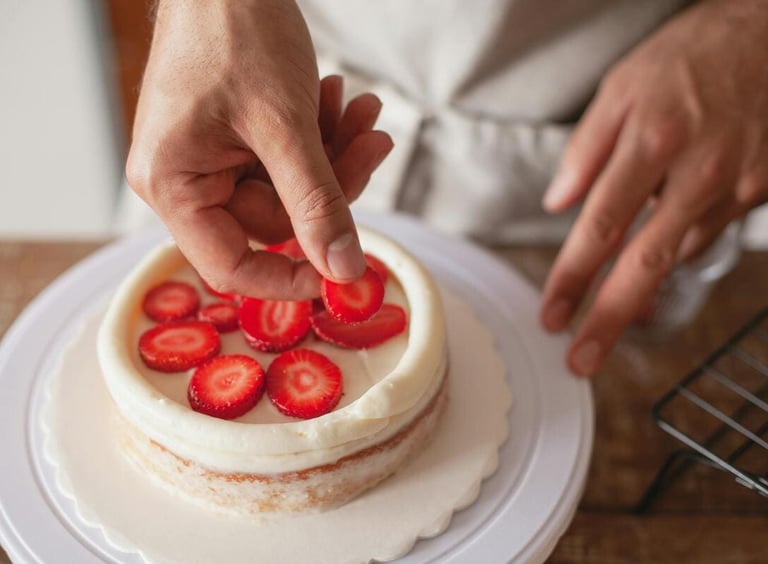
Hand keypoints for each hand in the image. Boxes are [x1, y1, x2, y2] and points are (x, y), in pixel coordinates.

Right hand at [126, 0, 392, 299]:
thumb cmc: (234, 31)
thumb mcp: (285, 126)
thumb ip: (318, 203)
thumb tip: (343, 269)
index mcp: (172, 185)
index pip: (231, 266)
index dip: (291, 276)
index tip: (345, 269)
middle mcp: (183, 179)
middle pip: (274, 220)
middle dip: (333, 184)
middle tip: (373, 145)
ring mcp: (208, 158)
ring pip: (289, 189)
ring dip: (334, 154)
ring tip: (364, 111)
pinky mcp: (232, 138)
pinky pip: (285, 160)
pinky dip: (319, 136)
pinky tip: (340, 100)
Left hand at [540, 0, 767, 375]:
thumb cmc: (691, 56)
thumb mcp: (623, 86)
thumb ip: (586, 149)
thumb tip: (559, 201)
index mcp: (652, 143)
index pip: (601, 227)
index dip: (572, 277)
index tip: (553, 313)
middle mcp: (696, 174)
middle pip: (644, 265)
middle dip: (608, 320)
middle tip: (580, 360)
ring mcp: (733, 188)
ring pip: (676, 256)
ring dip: (638, 287)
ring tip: (608, 309)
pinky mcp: (756, 193)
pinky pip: (704, 235)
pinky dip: (673, 248)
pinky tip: (656, 247)